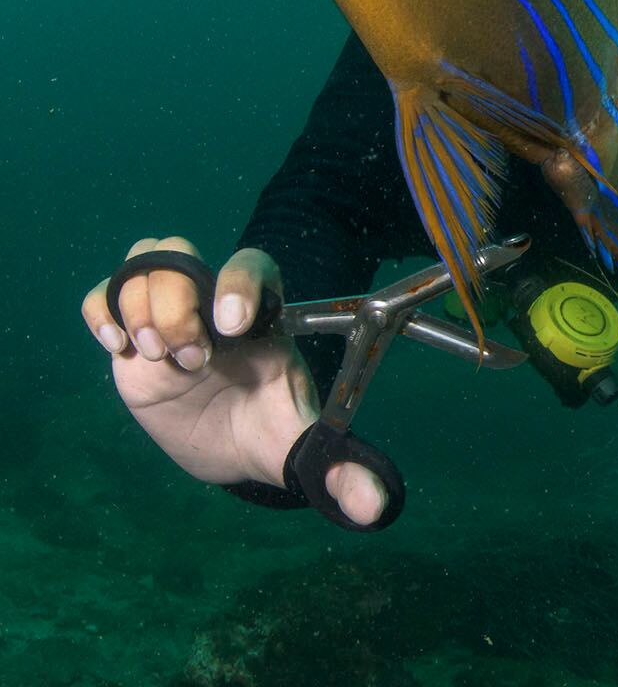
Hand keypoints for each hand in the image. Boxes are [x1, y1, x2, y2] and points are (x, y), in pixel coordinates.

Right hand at [80, 237, 388, 525]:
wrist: (227, 448)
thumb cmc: (269, 428)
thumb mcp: (302, 444)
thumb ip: (338, 468)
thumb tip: (374, 507)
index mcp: (262, 316)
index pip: (252, 265)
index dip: (238, 281)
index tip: (230, 325)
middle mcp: (212, 305)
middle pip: (183, 253)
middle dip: (180, 304)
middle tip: (194, 360)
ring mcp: (169, 317)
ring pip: (142, 267)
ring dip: (142, 310)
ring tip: (163, 361)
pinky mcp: (131, 340)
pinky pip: (103, 296)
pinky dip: (100, 312)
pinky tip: (119, 347)